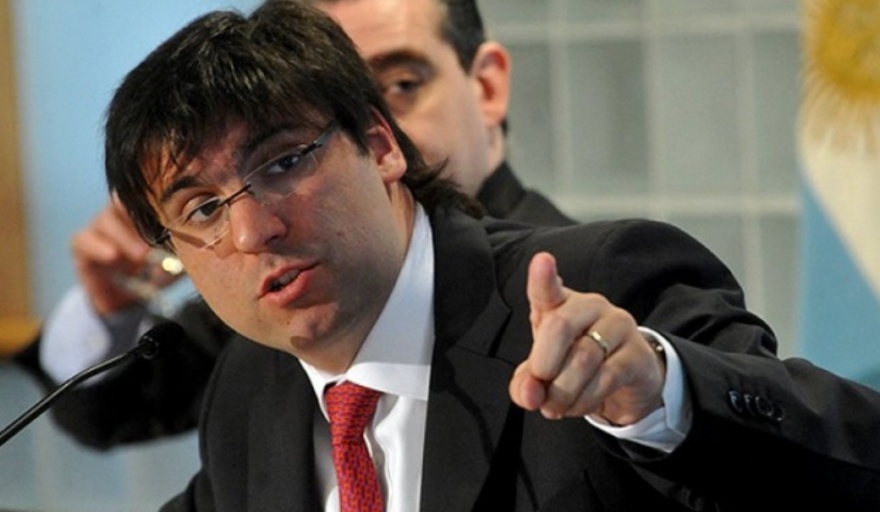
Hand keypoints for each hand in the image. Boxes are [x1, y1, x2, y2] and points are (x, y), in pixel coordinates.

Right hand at [70, 196, 180, 315]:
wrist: (126, 299)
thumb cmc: (156, 270)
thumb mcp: (176, 260)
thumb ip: (188, 250)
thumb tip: (209, 248)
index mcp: (143, 211)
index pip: (149, 195)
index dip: (160, 197)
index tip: (177, 205)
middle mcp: (119, 213)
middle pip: (124, 200)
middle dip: (140, 214)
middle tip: (160, 233)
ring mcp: (98, 226)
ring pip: (106, 220)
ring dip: (125, 237)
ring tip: (142, 256)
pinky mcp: (81, 245)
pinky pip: (84, 240)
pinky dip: (98, 248)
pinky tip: (113, 256)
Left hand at [508, 252, 665, 425]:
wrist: (626, 382)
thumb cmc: (575, 364)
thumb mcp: (544, 373)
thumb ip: (526, 384)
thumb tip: (529, 395)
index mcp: (560, 304)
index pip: (548, 288)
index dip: (543, 276)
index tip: (542, 261)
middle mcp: (590, 306)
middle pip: (560, 327)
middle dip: (543, 366)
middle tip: (537, 393)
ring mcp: (617, 326)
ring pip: (584, 358)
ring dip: (563, 392)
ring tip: (555, 407)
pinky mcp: (637, 353)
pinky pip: (607, 377)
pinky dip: (586, 399)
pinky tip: (578, 407)